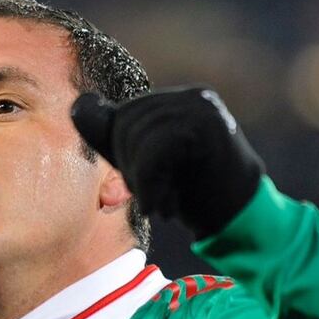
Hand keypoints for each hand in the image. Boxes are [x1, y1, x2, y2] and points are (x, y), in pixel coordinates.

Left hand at [71, 86, 263, 239]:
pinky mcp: (209, 124)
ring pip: (139, 135)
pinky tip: (165, 205)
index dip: (123, 156)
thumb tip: (79, 104)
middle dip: (132, 168)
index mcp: (177, 100)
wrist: (239, 221)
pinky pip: (156, 148)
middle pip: (128, 122)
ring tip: (166, 202)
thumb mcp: (143, 163)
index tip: (146, 187)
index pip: (124, 115)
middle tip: (158, 197)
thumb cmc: (192, 195)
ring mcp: (202, 106)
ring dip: (143, 181)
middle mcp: (191, 96)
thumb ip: (113, 137)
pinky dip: (151, 183)